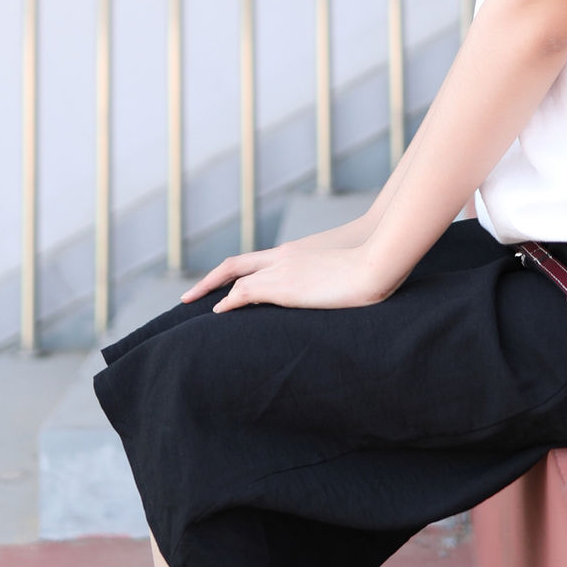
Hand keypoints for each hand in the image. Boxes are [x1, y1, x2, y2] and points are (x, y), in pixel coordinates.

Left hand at [183, 238, 392, 312]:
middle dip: (211, 278)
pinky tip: (217, 313)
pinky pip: (244, 292)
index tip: (226, 286)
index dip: (239, 273)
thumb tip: (343, 289)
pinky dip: (227, 301)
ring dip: (211, 288)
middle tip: (190, 295)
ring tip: (193, 304)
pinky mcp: (282, 285)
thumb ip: (336, 275)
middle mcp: (283, 257)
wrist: (376, 260)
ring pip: (234, 275)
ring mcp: (281, 268)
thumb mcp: (348, 268)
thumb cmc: (372, 264)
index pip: (259, 262)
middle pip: (235, 263)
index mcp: (297, 253)